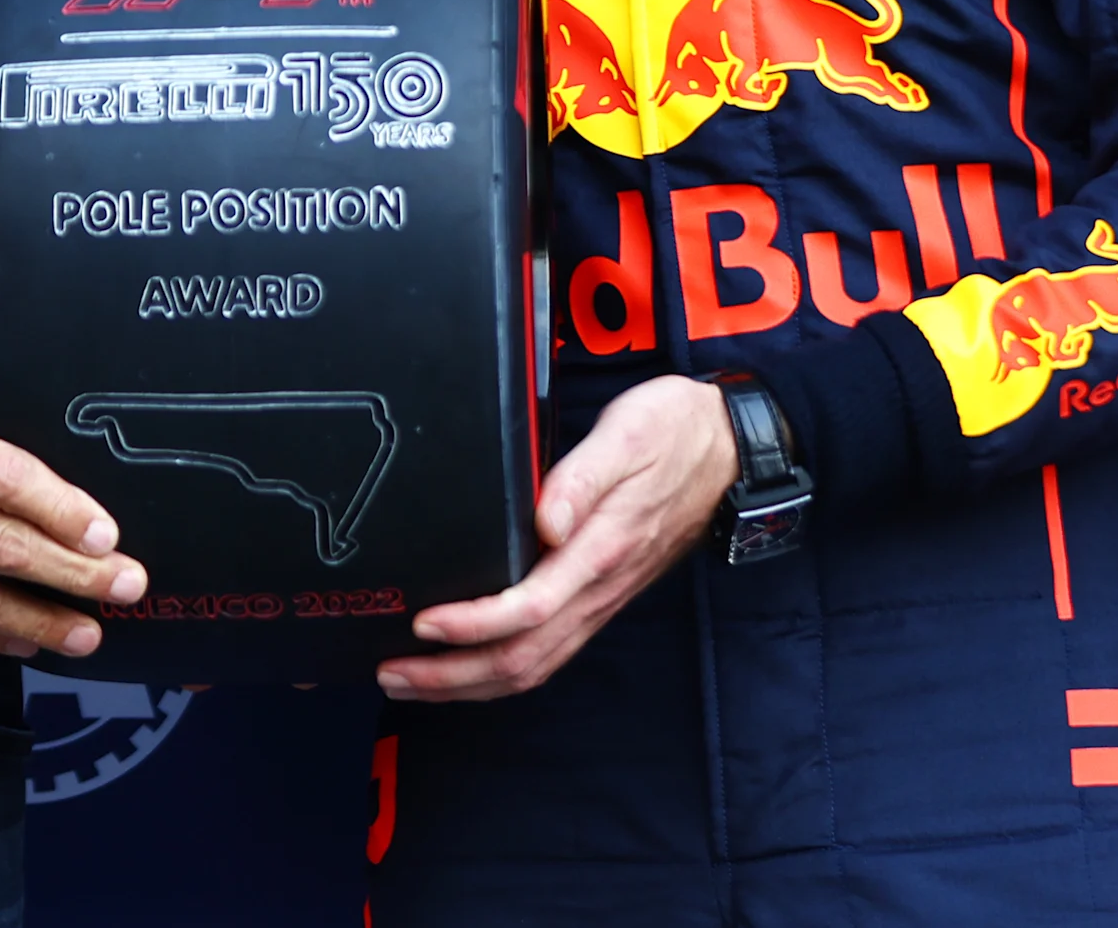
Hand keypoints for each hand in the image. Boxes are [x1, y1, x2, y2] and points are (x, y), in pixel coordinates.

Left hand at [376, 374, 734, 701]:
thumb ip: (582, 478)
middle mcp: (598, 588)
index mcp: (600, 549)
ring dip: (469, 684)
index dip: (473, 626)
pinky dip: (501, 672)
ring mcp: (600, 600)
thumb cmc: (674, 435)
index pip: (529, 608)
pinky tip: (469, 668)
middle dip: (452, 675)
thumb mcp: (628, 435)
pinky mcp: (599, 599)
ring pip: (534, 666)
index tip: (424, 625)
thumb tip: (544, 520)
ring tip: (413, 682)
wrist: (727, 451)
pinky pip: (549, 654)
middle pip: (522, 657)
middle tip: (390, 672)